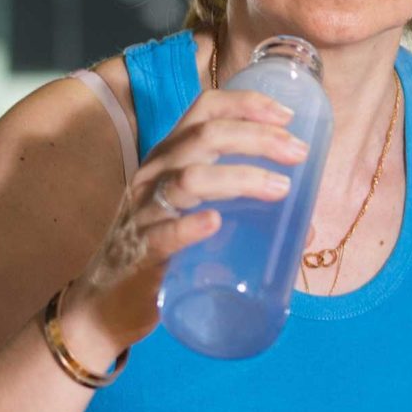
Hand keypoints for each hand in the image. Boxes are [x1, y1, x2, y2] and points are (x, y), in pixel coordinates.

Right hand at [63, 85, 309, 362]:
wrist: (104, 307)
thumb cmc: (157, 254)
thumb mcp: (194, 215)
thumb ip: (243, 212)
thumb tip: (307, 224)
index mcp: (167, 159)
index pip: (203, 110)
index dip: (246, 104)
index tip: (288, 116)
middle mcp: (152, 176)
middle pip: (204, 137)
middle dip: (258, 138)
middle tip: (298, 154)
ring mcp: (142, 215)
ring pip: (189, 179)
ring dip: (239, 178)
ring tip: (280, 188)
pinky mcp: (138, 255)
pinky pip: (162, 236)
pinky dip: (189, 227)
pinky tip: (214, 224)